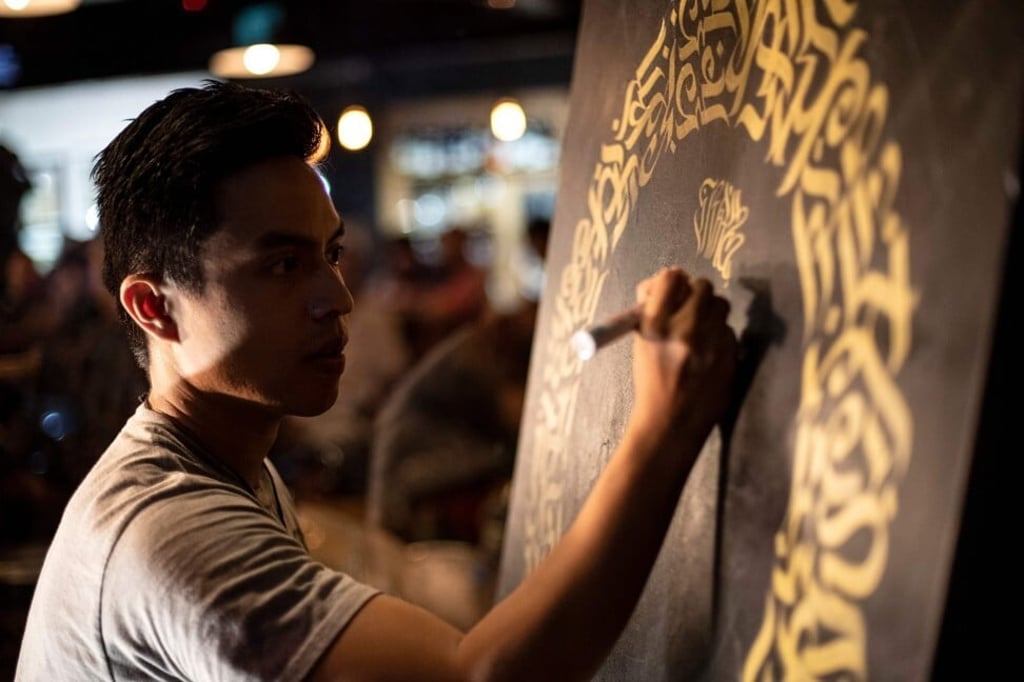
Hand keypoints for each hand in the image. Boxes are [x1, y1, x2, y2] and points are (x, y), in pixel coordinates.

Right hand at [629, 267, 736, 454]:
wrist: (670, 423)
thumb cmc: (651, 381)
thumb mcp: (642, 343)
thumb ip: (654, 310)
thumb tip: (671, 277)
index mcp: (655, 325)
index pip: (671, 278)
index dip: (673, 280)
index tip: (673, 286)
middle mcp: (685, 329)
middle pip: (702, 286)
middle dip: (696, 293)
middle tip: (689, 307)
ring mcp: (711, 343)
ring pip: (720, 305)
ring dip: (711, 312)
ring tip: (700, 330)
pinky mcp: (730, 355)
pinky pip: (730, 330)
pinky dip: (720, 336)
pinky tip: (709, 353)